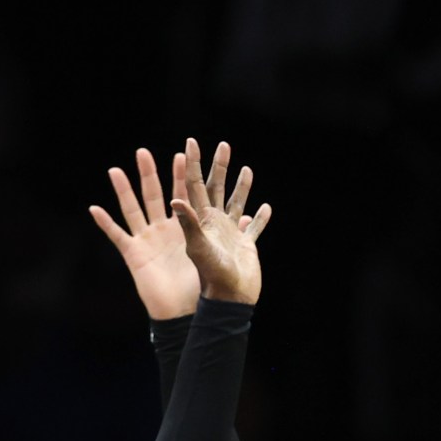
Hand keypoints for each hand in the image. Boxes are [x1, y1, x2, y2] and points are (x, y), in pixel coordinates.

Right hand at [90, 144, 240, 319]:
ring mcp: (147, 240)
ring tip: (116, 171)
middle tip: (143, 152)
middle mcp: (163, 229)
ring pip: (132, 209)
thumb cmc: (201, 285)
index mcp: (184, 227)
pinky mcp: (135, 255)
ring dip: (123, 191)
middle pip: (154, 195)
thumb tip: (247, 215)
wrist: (186, 312)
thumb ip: (229, 234)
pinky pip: (117, 236)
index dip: (182, 173)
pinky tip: (95, 209)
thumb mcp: (218, 255)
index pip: (183, 193)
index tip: (185, 151)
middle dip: (149, 174)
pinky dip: (106, 223)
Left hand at [170, 137, 269, 303]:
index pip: (194, 185)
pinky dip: (259, 218)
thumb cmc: (212, 275)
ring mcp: (230, 234)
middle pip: (216, 188)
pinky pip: (254, 228)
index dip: (193, 164)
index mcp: (201, 220)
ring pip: (236, 203)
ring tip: (247, 169)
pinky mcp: (246, 245)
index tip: (191, 142)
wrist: (230, 299)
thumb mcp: (197, 247)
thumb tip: (175, 198)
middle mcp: (214, 223)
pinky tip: (265, 208)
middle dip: (220, 166)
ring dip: (241, 187)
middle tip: (223, 145)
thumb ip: (188, 223)